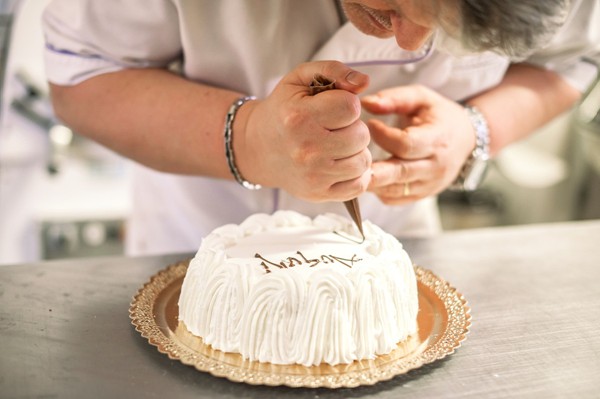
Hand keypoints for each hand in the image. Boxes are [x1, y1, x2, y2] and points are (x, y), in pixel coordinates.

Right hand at [236, 61, 371, 201]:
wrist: (258, 147)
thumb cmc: (284, 109)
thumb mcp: (301, 79)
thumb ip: (334, 70)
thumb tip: (364, 82)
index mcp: (299, 117)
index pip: (351, 107)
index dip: (347, 104)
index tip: (333, 107)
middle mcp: (306, 149)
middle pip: (361, 135)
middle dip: (353, 127)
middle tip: (335, 127)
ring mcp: (312, 175)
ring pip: (363, 161)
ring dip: (356, 151)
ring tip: (338, 144)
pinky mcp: (318, 194)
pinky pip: (359, 185)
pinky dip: (356, 174)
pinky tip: (341, 163)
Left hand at [361, 85, 475, 204]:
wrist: (466, 139)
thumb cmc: (439, 115)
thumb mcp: (421, 98)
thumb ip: (394, 98)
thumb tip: (365, 103)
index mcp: (438, 139)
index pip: (406, 144)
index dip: (383, 136)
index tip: (368, 125)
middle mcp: (436, 166)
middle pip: (399, 173)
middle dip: (372, 171)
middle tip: (348, 164)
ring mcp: (430, 184)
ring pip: (395, 190)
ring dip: (372, 182)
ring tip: (352, 170)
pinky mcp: (422, 195)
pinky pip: (396, 199)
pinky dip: (379, 191)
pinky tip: (368, 178)